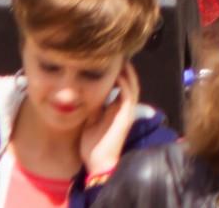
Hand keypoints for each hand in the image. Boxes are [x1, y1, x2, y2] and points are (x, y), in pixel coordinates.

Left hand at [81, 63, 143, 178]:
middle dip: (124, 67)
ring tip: (120, 58)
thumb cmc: (92, 145)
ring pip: (132, 86)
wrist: (97, 164)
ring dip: (127, 72)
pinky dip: (124, 83)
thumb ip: (93, 106)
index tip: (107, 60)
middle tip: (116, 54)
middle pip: (130, 82)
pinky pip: (128, 96)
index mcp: (116, 109)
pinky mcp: (125, 117)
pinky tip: (118, 74)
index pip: (121, 85)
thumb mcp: (90, 120)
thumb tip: (86, 91)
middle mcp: (124, 108)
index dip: (117, 71)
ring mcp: (126, 112)